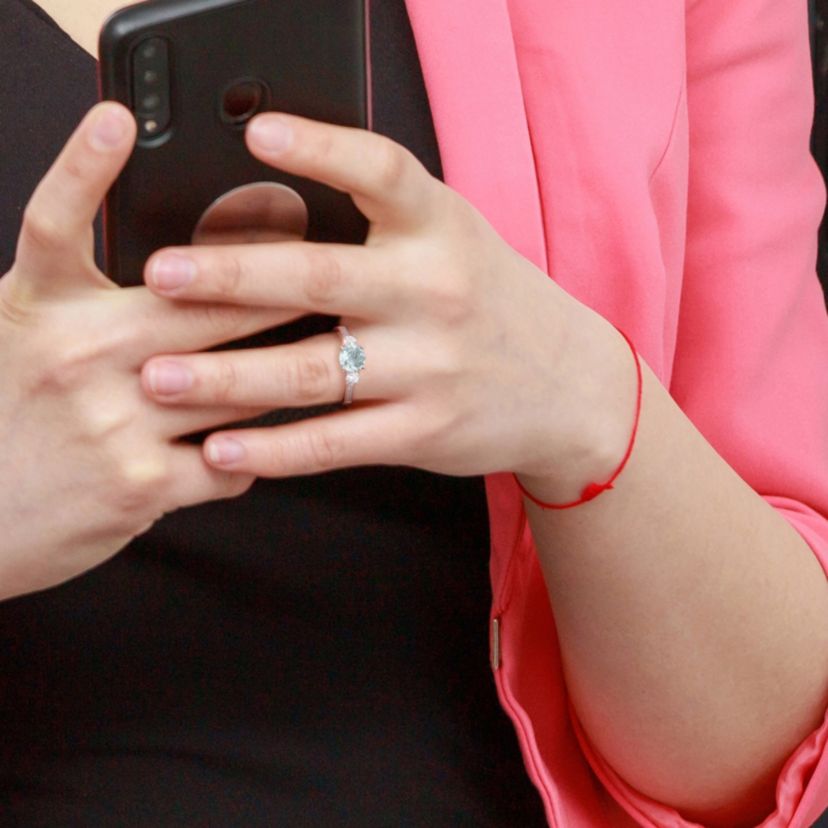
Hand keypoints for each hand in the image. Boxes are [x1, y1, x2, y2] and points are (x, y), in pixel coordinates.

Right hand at [0, 104, 294, 598]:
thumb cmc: (4, 422)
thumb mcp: (20, 341)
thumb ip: (79, 301)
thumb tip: (169, 270)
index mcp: (42, 310)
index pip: (56, 222)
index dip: (83, 166)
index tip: (117, 119)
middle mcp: (78, 356)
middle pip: (201, 304)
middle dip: (274, 291)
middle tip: (326, 272)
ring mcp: (112, 423)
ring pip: (235, 384)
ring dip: (279, 377)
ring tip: (322, 361)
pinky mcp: (139, 486)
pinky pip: (229, 462)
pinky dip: (247, 457)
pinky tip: (250, 452)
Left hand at [141, 113, 636, 497]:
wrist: (570, 386)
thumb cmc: (492, 302)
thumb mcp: (455, 240)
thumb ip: (386, 221)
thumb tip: (272, 204)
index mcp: (440, 229)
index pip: (382, 172)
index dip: (321, 149)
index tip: (256, 135)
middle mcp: (436, 293)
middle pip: (322, 278)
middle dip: (233, 278)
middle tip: (161, 276)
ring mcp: (432, 368)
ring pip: (314, 371)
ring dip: (229, 376)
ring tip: (159, 376)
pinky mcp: (426, 430)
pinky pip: (337, 442)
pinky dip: (275, 449)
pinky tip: (224, 447)